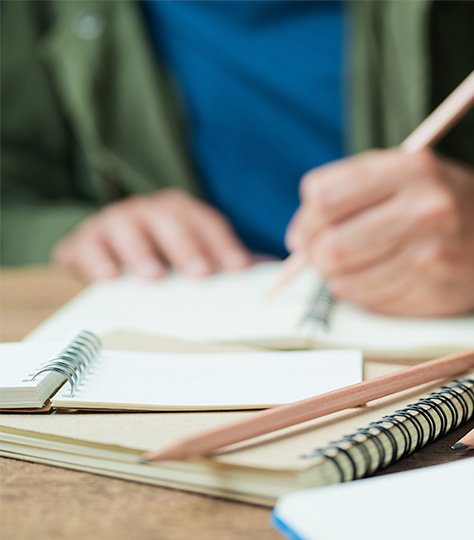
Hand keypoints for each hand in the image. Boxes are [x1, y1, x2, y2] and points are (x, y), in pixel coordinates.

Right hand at [52, 188, 250, 280]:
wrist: (105, 248)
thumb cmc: (159, 252)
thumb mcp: (194, 254)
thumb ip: (228, 262)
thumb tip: (272, 272)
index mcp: (181, 212)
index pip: (207, 223)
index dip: (224, 244)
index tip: (238, 269)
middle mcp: (150, 211)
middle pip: (170, 221)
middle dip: (186, 246)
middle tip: (200, 272)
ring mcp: (115, 223)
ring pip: (127, 228)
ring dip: (141, 251)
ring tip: (152, 274)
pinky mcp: (84, 241)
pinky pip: (87, 247)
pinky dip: (95, 260)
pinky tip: (107, 278)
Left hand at [285, 149, 473, 315]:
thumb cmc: (451, 201)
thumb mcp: (412, 171)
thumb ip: (355, 188)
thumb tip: (299, 237)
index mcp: (411, 169)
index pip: (324, 197)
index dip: (305, 219)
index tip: (307, 231)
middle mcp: (423, 209)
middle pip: (329, 245)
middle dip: (316, 254)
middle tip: (324, 255)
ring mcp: (431, 255)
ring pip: (344, 280)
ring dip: (339, 278)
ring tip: (360, 265)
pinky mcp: (436, 293)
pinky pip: (371, 302)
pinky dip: (365, 294)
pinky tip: (385, 278)